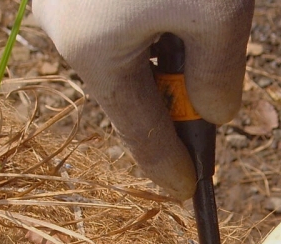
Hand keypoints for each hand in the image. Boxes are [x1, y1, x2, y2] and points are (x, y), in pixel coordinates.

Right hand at [33, 0, 254, 198]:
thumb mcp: (217, 8)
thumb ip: (218, 75)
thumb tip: (215, 114)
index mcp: (91, 48)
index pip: (137, 127)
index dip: (167, 162)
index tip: (187, 189)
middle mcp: (61, 25)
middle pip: (127, 84)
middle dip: (171, 98)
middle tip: (208, 107)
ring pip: (121, 46)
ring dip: (163, 53)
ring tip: (198, 31)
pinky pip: (112, 16)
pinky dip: (149, 22)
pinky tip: (174, 7)